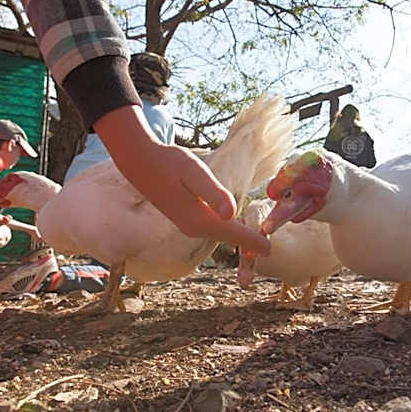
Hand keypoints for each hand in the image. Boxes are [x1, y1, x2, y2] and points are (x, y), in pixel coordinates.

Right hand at [122, 141, 270, 254]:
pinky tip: (235, 226)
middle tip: (269, 246)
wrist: (140, 162)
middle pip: (228, 238)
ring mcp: (188, 226)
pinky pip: (212, 230)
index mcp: (200, 219)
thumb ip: (213, 192)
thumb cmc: (169, 162)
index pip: (233, 234)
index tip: (270, 249)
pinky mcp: (186, 220)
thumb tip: (231, 214)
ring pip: (220, 235)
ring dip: (238, 237)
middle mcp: (194, 228)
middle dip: (248, 242)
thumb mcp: (194, 171)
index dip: (253, 241)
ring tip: (258, 240)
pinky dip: (227, 231)